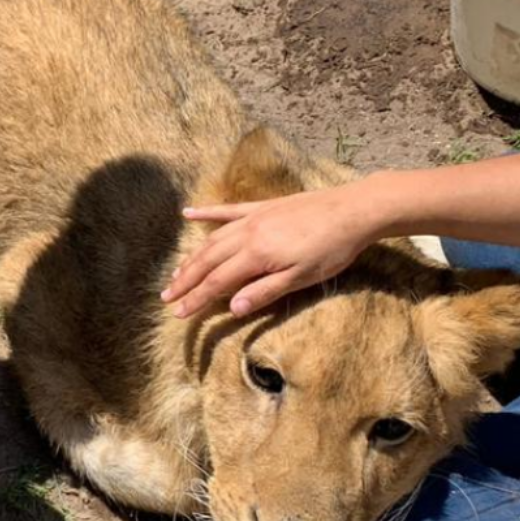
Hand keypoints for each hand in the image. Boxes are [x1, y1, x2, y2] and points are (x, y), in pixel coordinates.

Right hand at [161, 185, 377, 317]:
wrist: (352, 210)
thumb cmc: (331, 249)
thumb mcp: (301, 278)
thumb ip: (264, 292)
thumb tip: (231, 307)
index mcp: (256, 255)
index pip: (217, 282)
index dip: (196, 299)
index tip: (178, 313)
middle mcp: (247, 234)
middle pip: (207, 260)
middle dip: (185, 280)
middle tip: (166, 296)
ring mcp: (252, 218)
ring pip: (212, 239)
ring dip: (192, 257)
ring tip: (177, 272)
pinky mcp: (262, 207)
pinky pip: (227, 211)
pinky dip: (206, 213)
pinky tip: (188, 214)